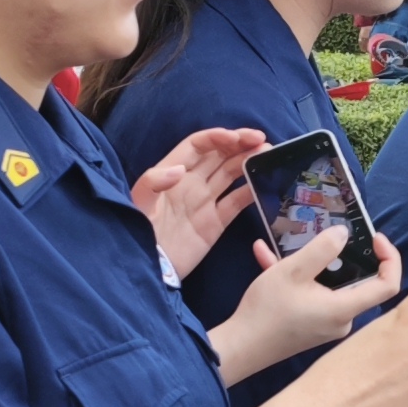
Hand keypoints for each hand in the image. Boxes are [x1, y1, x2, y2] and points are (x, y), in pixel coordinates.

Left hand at [125, 127, 267, 280]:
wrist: (149, 269)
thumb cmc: (138, 233)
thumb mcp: (139, 205)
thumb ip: (153, 183)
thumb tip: (180, 170)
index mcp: (172, 172)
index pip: (198, 146)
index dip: (217, 137)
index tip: (237, 138)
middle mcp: (191, 183)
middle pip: (218, 155)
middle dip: (240, 144)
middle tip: (262, 140)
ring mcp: (205, 202)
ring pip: (231, 174)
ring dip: (248, 162)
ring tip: (268, 154)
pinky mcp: (216, 222)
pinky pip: (237, 202)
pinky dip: (252, 191)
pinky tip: (265, 183)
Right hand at [217, 222, 403, 378]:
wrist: (239, 348)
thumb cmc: (266, 311)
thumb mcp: (292, 271)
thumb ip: (321, 249)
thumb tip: (344, 233)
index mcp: (344, 309)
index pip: (388, 285)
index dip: (390, 258)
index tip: (374, 237)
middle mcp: (341, 320)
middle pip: (357, 282)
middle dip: (342, 255)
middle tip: (326, 235)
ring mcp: (326, 325)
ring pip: (329, 286)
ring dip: (311, 263)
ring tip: (286, 243)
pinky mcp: (310, 326)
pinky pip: (312, 295)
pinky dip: (297, 278)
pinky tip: (265, 256)